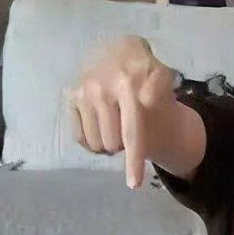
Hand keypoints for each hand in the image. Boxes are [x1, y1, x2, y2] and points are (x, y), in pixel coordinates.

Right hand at [67, 35, 177, 188]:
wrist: (122, 50)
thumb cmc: (147, 73)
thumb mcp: (163, 80)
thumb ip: (159, 95)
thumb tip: (147, 100)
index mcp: (130, 83)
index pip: (132, 133)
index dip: (134, 161)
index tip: (134, 184)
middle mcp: (102, 86)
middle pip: (113, 143)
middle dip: (125, 145)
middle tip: (132, 127)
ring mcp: (84, 91)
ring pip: (96, 143)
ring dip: (110, 144)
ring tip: (118, 124)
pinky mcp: (70, 96)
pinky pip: (81, 138)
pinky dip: (94, 142)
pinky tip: (103, 126)